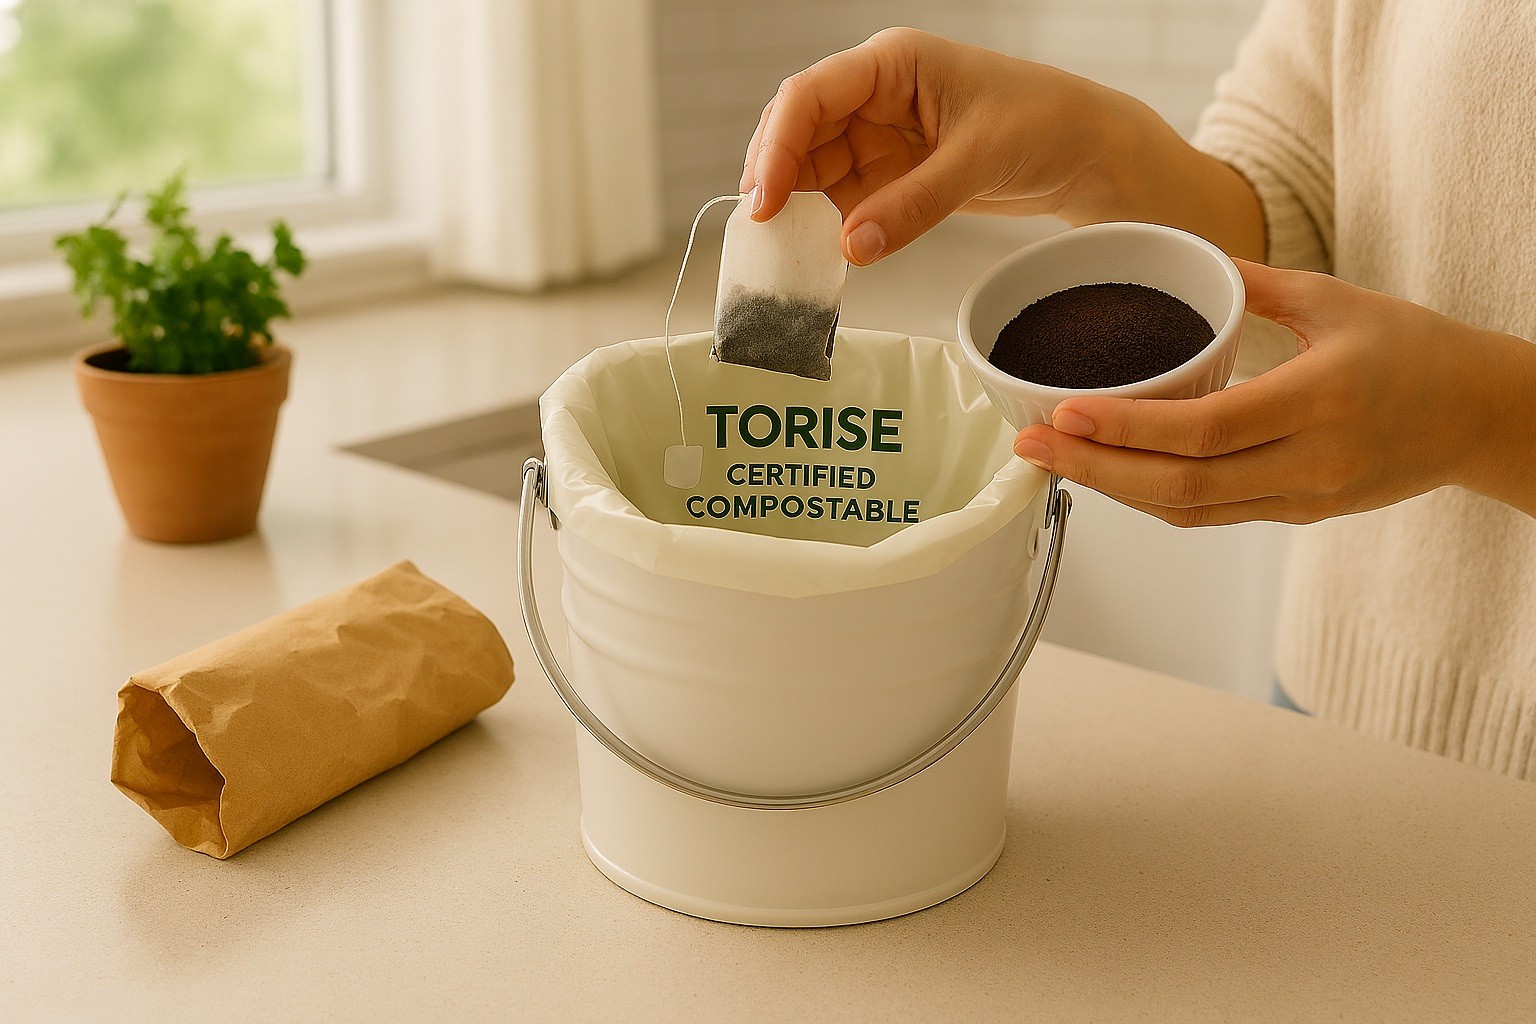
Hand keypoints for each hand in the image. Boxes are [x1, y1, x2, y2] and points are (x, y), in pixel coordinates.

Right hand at [739, 28, 1264, 264]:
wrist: (1087, 152)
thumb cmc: (1044, 124)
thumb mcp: (979, 160)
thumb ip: (914, 205)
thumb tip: (853, 246)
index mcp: (891, 64)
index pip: (811, 96)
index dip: (778, 145)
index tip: (766, 199)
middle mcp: (873, 96)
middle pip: (798, 133)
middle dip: (775, 179)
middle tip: (762, 230)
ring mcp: (877, 137)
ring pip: (812, 170)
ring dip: (796, 209)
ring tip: (783, 250)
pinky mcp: (888, 175)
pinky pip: (841, 200)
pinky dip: (826, 227)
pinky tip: (817, 253)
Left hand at [1012, 259, 1535, 523]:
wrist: (1481, 418)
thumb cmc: (1414, 350)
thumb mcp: (1337, 299)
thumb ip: (1253, 284)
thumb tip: (1183, 255)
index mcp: (1319, 401)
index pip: (1203, 430)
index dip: (1126, 428)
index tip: (1062, 412)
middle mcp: (1309, 462)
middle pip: (1181, 484)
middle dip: (1095, 469)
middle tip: (1029, 447)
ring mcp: (1304, 498)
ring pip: (1190, 511)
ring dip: (1115, 491)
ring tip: (1054, 462)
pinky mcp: (1299, 516)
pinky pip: (1213, 517)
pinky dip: (1155, 501)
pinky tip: (1111, 476)